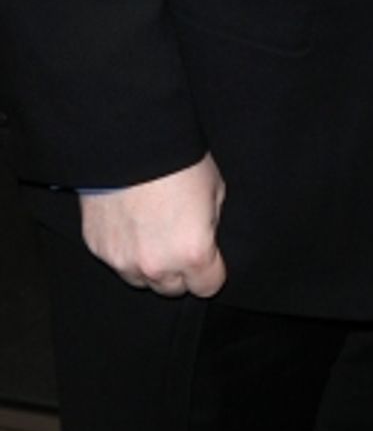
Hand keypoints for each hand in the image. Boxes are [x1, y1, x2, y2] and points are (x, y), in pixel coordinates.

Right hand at [79, 153, 226, 296]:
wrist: (130, 141)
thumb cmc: (179, 161)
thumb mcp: (214, 189)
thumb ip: (211, 224)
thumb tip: (206, 235)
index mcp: (193, 253)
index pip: (207, 287)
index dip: (211, 270)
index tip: (209, 257)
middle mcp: (157, 266)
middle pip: (172, 288)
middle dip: (179, 270)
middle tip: (178, 239)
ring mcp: (123, 261)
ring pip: (141, 280)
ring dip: (149, 264)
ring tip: (152, 230)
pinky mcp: (98, 249)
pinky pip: (116, 261)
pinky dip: (124, 248)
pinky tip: (129, 221)